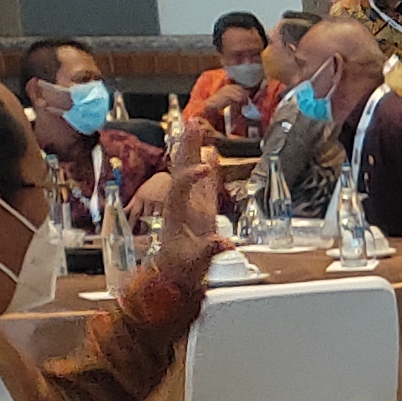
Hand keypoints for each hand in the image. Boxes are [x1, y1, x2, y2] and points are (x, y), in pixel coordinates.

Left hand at [149, 118, 223, 274]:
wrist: (175, 276)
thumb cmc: (182, 269)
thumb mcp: (195, 262)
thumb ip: (210, 250)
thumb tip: (226, 243)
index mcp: (176, 213)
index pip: (181, 187)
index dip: (193, 175)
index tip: (207, 165)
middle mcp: (182, 204)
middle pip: (182, 169)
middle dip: (187, 147)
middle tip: (192, 125)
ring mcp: (192, 204)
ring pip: (191, 172)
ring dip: (193, 150)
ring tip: (196, 127)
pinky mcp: (201, 209)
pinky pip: (205, 184)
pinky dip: (209, 168)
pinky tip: (212, 153)